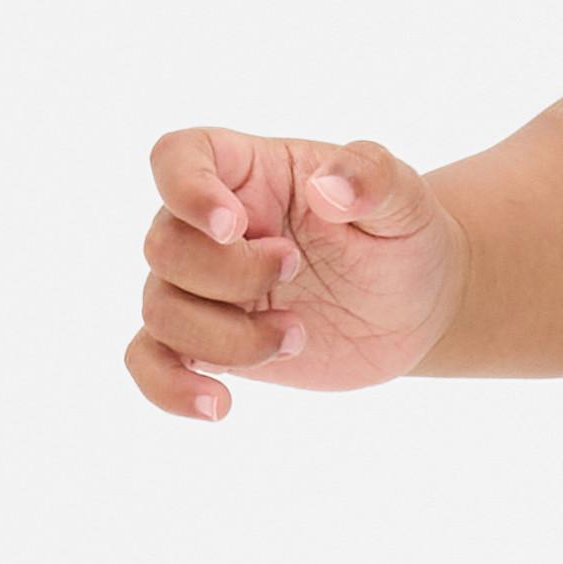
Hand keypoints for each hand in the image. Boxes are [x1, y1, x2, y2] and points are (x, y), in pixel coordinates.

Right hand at [127, 129, 465, 421]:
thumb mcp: (405, 198)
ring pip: (160, 310)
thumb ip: (373, 177)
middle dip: (230, 274)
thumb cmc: (400, 236)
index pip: (176, 158)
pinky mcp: (206, 343)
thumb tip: (328, 187)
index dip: (185, 189)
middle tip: (294, 271)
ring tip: (297, 335)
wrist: (413, 306)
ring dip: (227, 336)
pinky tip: (218, 405)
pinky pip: (149, 362)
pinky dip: (168, 388)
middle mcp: (208, 228)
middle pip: (164, 247)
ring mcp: (202, 287)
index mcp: (248, 173)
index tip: (233, 227)